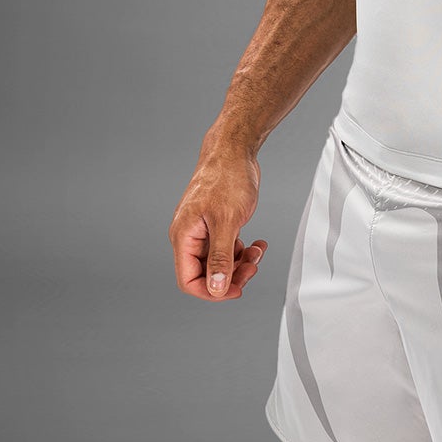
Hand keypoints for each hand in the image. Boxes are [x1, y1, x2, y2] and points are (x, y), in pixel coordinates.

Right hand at [168, 148, 268, 300]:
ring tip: (258, 252)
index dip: (211, 291)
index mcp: (184, 236)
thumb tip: (216, 288)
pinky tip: (257, 244)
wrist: (235, 150)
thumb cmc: (227, 177)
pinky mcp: (217, 223)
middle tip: (253, 268)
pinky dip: (242, 250)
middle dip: (231, 275)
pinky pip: (227, 247)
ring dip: (240, 263)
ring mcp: (203, 229)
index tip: (236, 289)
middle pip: (206, 273)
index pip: (188, 280)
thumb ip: (220, 257)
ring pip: (219, 261)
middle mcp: (190, 235)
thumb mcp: (227, 221)